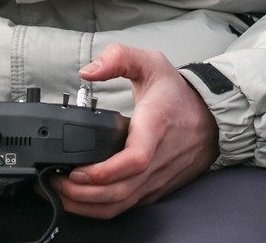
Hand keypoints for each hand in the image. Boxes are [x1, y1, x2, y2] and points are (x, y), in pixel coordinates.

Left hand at [55, 44, 218, 218]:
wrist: (212, 119)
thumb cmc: (177, 94)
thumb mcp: (151, 62)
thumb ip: (118, 57)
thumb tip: (88, 71)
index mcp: (155, 126)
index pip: (135, 159)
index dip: (104, 172)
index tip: (77, 171)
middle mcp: (157, 159)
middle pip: (120, 191)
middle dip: (82, 193)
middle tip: (53, 182)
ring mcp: (157, 178)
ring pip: (121, 204)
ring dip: (87, 205)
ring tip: (59, 192)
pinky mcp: (155, 189)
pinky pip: (127, 207)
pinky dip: (100, 208)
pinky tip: (80, 199)